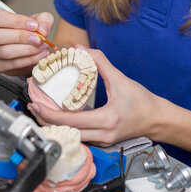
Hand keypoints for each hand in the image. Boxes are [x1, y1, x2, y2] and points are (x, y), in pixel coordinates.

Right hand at [0, 9, 54, 75]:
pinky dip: (27, 60)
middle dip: (21, 38)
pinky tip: (38, 55)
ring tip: (41, 47)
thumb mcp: (37, 20)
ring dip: (26, 50)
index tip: (34, 25)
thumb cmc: (26, 29)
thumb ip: (43, 20)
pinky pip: (10, 64)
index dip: (17, 21)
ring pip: (4, 52)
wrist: (25, 45)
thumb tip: (42, 30)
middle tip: (38, 39)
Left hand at [28, 48, 160, 145]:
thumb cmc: (142, 101)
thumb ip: (100, 62)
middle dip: (46, 121)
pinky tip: (58, 119)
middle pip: (65, 133)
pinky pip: (79, 137)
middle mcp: (102, 135)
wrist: (157, 119)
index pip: (71, 121)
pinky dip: (66, 129)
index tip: (37, 105)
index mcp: (106, 120)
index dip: (50, 114)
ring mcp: (102, 142)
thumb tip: (80, 49)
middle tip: (33, 108)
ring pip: (71, 137)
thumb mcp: (120, 79)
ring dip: (54, 126)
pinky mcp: (102, 142)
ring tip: (41, 113)